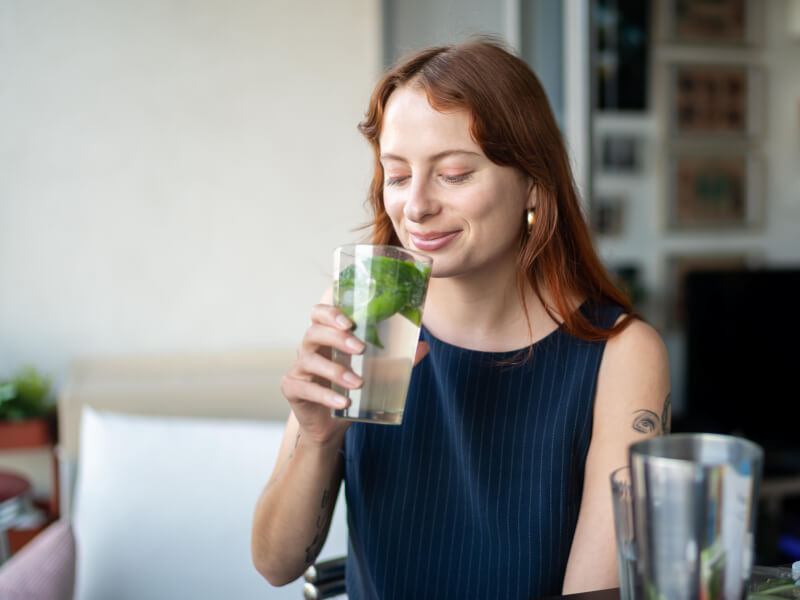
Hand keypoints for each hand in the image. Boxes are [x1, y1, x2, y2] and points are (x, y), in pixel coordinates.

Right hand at [280, 304, 429, 445]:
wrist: (331, 426)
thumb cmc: (351, 390)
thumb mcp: (375, 373)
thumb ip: (396, 359)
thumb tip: (424, 346)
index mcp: (326, 337)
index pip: (319, 313)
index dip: (331, 312)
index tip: (350, 321)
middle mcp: (309, 348)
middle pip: (314, 332)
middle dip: (337, 338)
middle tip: (360, 348)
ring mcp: (298, 368)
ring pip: (310, 360)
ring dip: (335, 370)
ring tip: (357, 383)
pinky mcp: (292, 389)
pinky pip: (305, 388)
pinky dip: (325, 395)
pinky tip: (343, 402)